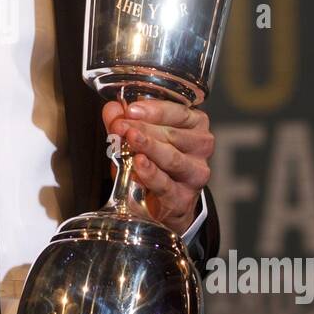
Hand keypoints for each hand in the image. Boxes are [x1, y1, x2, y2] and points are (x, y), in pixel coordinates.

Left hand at [102, 98, 213, 235]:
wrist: (161, 204)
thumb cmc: (154, 163)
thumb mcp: (136, 139)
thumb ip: (124, 123)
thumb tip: (112, 109)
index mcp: (195, 125)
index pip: (180, 113)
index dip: (155, 110)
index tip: (131, 109)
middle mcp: (200, 148)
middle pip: (172, 135)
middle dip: (143, 128)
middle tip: (120, 125)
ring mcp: (195, 174)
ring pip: (172, 158)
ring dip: (148, 147)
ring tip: (130, 139)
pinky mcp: (183, 198)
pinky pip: (166, 184)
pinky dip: (151, 173)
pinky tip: (139, 163)